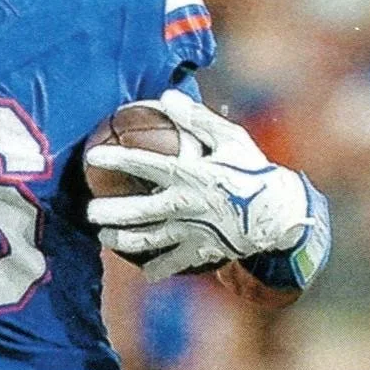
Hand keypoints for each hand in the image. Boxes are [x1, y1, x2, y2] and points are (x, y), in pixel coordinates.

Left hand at [85, 89, 311, 282]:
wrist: (281, 211)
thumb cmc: (253, 170)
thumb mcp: (230, 138)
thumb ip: (196, 119)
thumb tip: (167, 97)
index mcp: (189, 174)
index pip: (144, 164)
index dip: (116, 159)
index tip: (91, 157)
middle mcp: (185, 204)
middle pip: (137, 211)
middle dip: (108, 213)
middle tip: (89, 212)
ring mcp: (192, 230)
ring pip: (148, 240)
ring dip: (122, 240)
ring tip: (105, 237)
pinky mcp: (202, 250)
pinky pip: (175, 262)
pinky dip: (158, 268)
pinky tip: (144, 272)